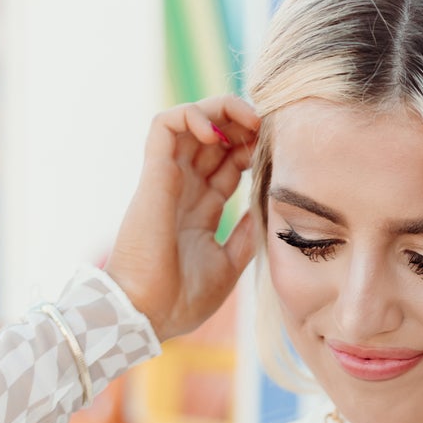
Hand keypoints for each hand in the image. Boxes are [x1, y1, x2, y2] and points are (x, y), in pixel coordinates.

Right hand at [105, 94, 260, 342]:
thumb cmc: (182, 298)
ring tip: (247, 120)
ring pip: (190, 120)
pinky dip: (190, 114)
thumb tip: (266, 208)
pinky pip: (165, 124)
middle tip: (266, 128)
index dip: (251, 149)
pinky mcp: (154, 173)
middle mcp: (184, 188)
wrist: (148, 312)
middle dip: (242, 124)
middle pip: (213, 136)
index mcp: (200, 209)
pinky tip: (215, 131)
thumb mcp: (228, 265)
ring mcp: (168, 178)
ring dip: (221, 110)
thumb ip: (245, 235)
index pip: (228, 163)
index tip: (275, 151)